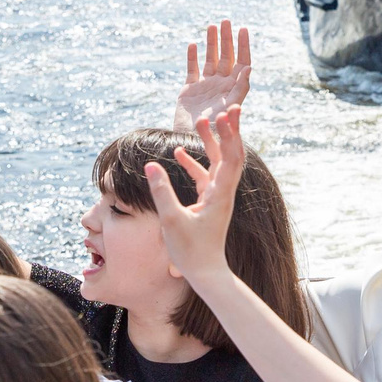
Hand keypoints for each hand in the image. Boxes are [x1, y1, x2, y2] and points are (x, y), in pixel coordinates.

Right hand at [143, 108, 245, 282]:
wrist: (206, 273)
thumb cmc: (190, 251)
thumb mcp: (171, 220)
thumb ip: (161, 191)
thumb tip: (150, 165)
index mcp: (220, 195)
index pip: (230, 159)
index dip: (229, 135)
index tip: (226, 114)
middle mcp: (223, 193)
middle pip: (230, 155)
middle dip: (228, 131)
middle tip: (226, 108)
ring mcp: (217, 197)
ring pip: (218, 163)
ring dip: (212, 143)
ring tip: (202, 120)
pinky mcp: (209, 203)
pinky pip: (205, 176)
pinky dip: (195, 163)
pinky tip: (179, 152)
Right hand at [174, 20, 251, 131]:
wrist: (192, 142)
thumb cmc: (215, 130)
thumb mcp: (230, 109)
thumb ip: (240, 88)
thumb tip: (249, 68)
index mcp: (233, 88)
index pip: (241, 62)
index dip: (243, 46)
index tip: (243, 29)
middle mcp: (221, 85)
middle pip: (226, 57)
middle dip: (227, 39)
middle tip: (226, 20)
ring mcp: (205, 86)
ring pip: (210, 59)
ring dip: (211, 43)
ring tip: (211, 26)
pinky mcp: (190, 90)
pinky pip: (192, 69)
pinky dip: (192, 57)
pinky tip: (193, 45)